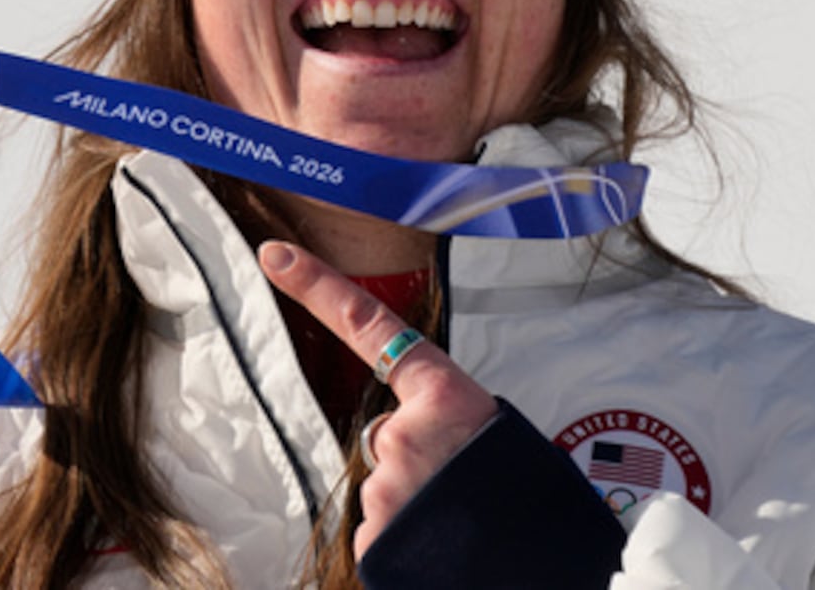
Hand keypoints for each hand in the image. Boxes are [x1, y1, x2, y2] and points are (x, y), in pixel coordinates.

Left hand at [258, 240, 497, 559]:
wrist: (540, 558)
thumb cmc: (520, 493)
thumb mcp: (487, 432)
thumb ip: (436, 418)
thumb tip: (397, 437)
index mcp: (442, 393)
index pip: (367, 323)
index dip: (316, 285)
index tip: (275, 255)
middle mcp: (403, 432)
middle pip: (384, 435)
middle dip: (411, 459)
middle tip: (456, 486)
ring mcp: (386, 486)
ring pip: (383, 486)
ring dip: (411, 502)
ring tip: (456, 519)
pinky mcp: (374, 537)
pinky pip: (379, 529)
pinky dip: (403, 537)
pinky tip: (437, 544)